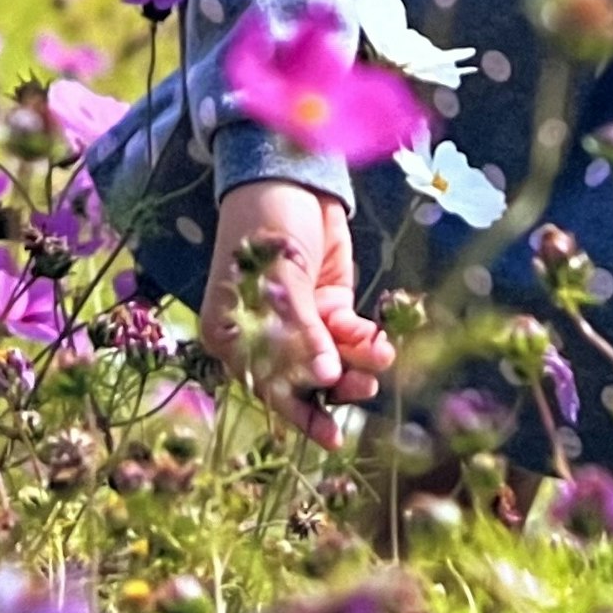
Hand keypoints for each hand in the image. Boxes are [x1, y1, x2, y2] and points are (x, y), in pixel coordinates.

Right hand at [201, 177, 393, 445]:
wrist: (290, 175)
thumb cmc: (266, 222)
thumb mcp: (280, 277)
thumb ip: (303, 329)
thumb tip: (324, 377)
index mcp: (231, 333)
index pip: (265, 385)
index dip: (299, 413)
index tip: (332, 437)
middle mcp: (263, 336)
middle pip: (300, 379)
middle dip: (334, 388)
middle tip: (364, 389)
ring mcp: (298, 321)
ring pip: (330, 360)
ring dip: (355, 365)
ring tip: (379, 361)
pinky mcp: (327, 305)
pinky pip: (346, 335)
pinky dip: (364, 341)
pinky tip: (380, 342)